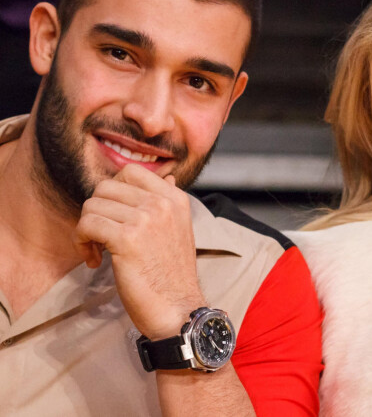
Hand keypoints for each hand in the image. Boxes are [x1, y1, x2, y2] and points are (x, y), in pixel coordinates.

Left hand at [73, 163, 204, 339]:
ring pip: (92, 206)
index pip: (131, 172)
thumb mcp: (180, 228)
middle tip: (100, 235)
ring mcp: (145, 219)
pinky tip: (94, 260)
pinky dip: (81, 243)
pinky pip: (87, 225)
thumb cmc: (173, 274)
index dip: (112, 191)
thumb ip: (168, 201)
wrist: (177, 308)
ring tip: (97, 250)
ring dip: (86, 230)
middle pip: (105, 187)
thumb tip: (167, 177)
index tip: (113, 214)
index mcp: (175, 198)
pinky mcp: (127, 239)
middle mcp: (161, 203)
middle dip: (96, 211)